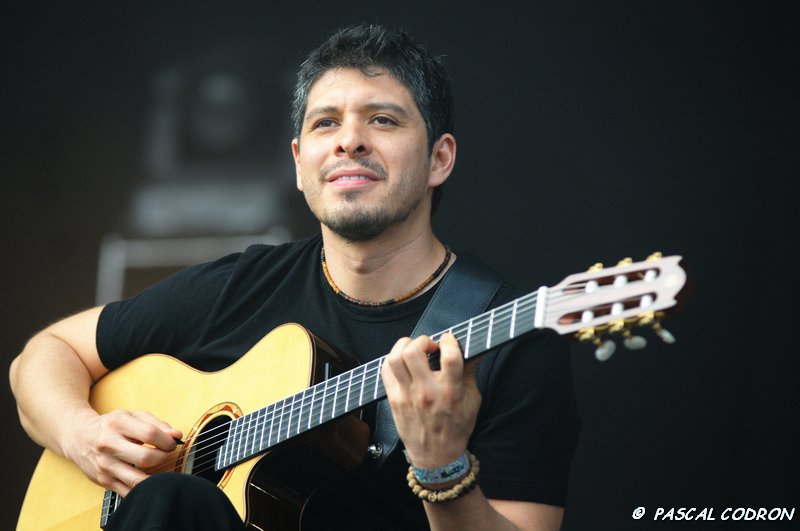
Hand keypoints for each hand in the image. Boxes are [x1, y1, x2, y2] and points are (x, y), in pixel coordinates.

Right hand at [63, 409, 181, 495]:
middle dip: (163, 457)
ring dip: (156, 476)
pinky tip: (148, 478)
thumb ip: (157, 424)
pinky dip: (143, 488)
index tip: (172, 442)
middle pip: (145, 458)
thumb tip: (176, 436)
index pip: (150, 434)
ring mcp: (105, 465)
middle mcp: (108, 444)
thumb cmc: (112, 425)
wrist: (79, 437)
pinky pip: (128, 491)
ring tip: (159, 467)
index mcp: (118, 424)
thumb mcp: (133, 416)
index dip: (167, 440)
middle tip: (165, 453)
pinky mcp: (103, 480)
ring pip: (137, 479)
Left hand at [381, 333, 480, 467]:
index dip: (449, 341)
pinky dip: (393, 360)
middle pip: (414, 352)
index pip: (450, 357)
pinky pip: (386, 371)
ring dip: (404, 346)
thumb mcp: (473, 401)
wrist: (436, 456)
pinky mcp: (394, 400)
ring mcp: (407, 395)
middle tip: (430, 346)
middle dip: (423, 341)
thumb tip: (473, 350)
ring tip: (414, 350)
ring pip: (395, 358)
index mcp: (450, 391)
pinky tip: (403, 363)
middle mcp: (427, 391)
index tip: (449, 339)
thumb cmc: (456, 428)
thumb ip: (470, 373)